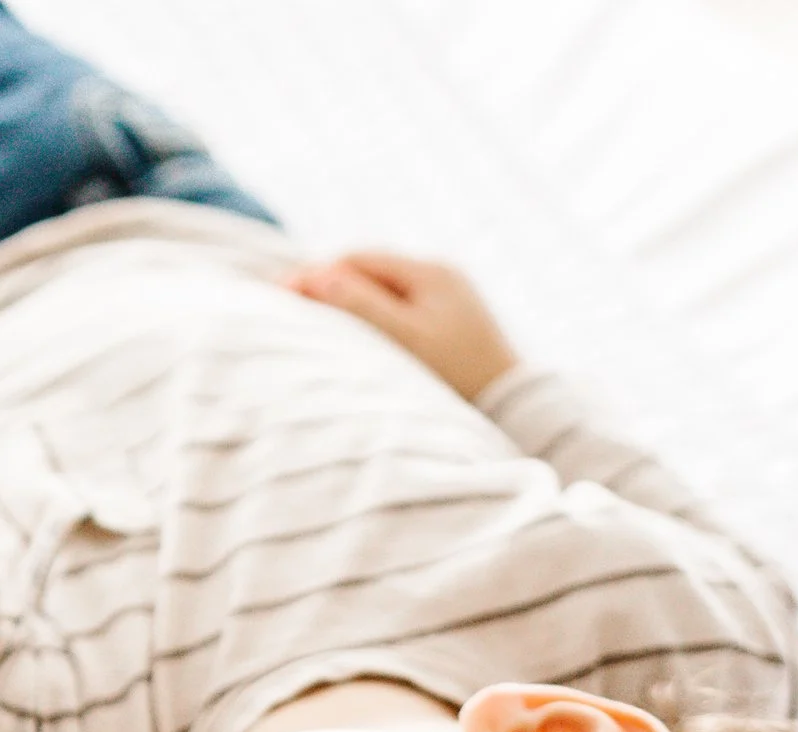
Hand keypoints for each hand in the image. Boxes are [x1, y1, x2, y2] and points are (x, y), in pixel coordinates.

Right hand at [285, 251, 516, 400]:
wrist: (516, 406)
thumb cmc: (461, 376)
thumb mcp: (406, 340)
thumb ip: (362, 306)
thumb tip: (318, 277)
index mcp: (430, 272)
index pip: (357, 260)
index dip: (316, 275)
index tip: (281, 296)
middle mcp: (441, 276)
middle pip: (369, 271)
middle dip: (328, 286)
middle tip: (288, 308)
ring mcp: (448, 298)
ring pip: (383, 290)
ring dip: (348, 302)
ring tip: (314, 323)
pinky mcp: (451, 322)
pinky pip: (399, 308)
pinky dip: (371, 317)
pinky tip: (355, 337)